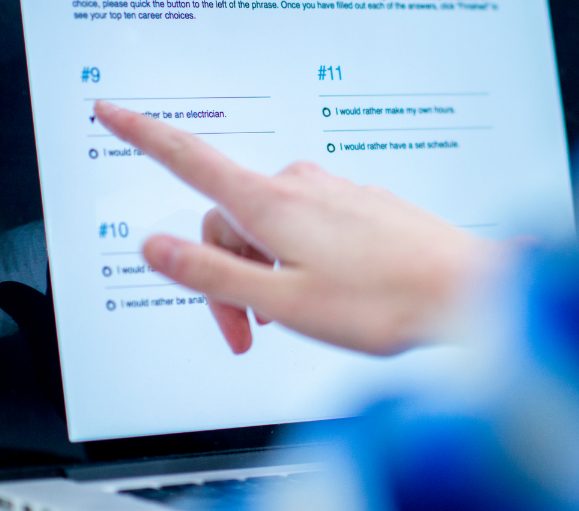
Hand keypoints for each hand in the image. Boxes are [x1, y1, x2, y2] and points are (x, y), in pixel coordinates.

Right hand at [95, 101, 495, 354]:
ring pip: (271, 227)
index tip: (112, 111)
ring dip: (265, 272)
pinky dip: (298, 260)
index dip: (144, 135)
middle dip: (227, 275)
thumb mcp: (283, 301)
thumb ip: (213, 275)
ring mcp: (335, 194)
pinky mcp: (360, 205)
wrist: (466, 291)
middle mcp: (302, 187)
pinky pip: (308, 226)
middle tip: (245, 331)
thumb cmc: (384, 301)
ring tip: (293, 317)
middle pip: (230, 219)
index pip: (190, 158)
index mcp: (272, 205)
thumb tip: (157, 247)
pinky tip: (325, 293)